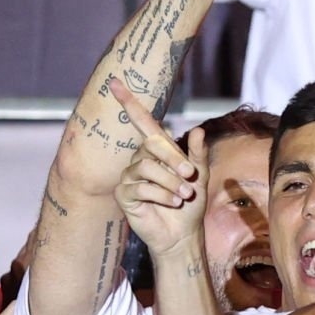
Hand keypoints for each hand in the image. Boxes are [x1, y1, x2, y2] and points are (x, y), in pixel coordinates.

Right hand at [109, 76, 205, 256]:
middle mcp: (140, 159)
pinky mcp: (124, 194)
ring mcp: (129, 176)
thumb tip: (198, 130)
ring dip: (170, 181)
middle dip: (174, 159)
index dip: (128, 101)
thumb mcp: (199, 175)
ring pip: (147, 167)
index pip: (142, 121)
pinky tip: (172, 203)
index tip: (115, 81)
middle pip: (151, 144)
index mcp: (157, 150)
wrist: (183, 232)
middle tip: (190, 176)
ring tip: (184, 195)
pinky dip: (162, 195)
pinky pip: (140, 187)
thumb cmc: (190, 203)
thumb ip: (197, 153)